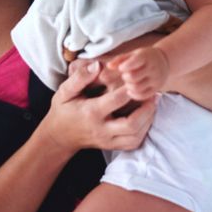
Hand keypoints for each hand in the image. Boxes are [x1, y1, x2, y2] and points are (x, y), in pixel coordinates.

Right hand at [40, 61, 155, 153]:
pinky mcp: (112, 146)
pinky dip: (144, 130)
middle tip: (152, 94)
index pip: (116, 101)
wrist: (59, 136)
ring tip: (152, 103)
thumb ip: (79, 78)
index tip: (136, 78)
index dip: (129, 89)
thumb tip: (98, 65)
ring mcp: (108, 140)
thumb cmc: (62, 110)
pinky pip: (133, 143)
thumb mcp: (64, 91)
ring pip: (136, 136)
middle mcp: (102, 129)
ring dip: (148, 120)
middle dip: (146, 109)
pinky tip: (146, 117)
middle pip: (131, 124)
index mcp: (91, 113)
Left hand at [107, 46, 169, 99]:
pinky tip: (131, 89)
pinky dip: (134, 94)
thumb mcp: (133, 54)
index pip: (133, 63)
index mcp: (145, 56)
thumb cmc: (144, 57)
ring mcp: (156, 80)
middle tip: (126, 75)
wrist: (164, 62)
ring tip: (129, 82)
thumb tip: (109, 66)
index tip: (122, 67)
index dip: (123, 66)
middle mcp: (152, 68)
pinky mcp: (156, 89)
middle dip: (125, 77)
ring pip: (137, 88)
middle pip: (132, 77)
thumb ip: (120, 59)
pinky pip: (142, 96)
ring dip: (129, 86)